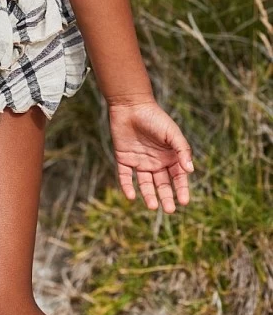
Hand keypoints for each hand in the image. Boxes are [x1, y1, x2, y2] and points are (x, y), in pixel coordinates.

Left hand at [108, 98, 193, 212]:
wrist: (131, 105)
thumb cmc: (154, 117)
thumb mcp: (172, 133)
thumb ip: (182, 150)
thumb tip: (191, 170)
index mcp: (170, 157)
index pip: (178, 178)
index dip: (182, 190)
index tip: (184, 201)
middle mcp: (156, 162)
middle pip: (162, 184)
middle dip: (166, 197)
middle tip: (169, 210)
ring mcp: (140, 161)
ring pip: (145, 183)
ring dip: (148, 195)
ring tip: (152, 206)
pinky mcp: (124, 158)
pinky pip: (125, 176)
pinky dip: (127, 186)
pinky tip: (130, 196)